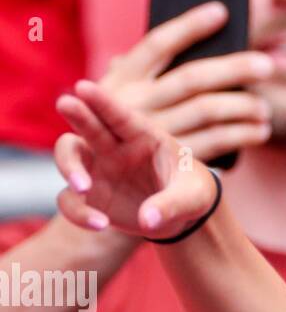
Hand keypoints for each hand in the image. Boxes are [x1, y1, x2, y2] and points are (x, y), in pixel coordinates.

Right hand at [54, 81, 218, 241]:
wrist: (183, 217)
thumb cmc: (191, 193)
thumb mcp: (192, 197)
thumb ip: (172, 205)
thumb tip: (148, 221)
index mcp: (142, 136)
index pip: (120, 115)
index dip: (102, 101)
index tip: (84, 87)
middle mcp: (114, 147)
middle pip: (87, 126)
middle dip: (77, 114)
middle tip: (66, 103)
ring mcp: (98, 170)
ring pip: (69, 158)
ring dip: (70, 168)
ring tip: (83, 187)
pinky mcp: (90, 197)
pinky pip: (72, 202)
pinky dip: (80, 213)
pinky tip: (101, 224)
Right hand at [99, 3, 274, 163]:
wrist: (100, 181)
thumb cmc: (121, 125)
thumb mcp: (120, 94)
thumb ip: (147, 68)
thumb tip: (188, 42)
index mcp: (122, 80)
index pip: (157, 44)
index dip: (190, 26)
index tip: (221, 12)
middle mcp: (136, 105)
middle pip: (192, 78)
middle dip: (233, 69)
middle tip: (266, 65)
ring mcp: (154, 134)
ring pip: (207, 111)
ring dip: (243, 107)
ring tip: (265, 107)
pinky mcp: (171, 161)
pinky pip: (214, 143)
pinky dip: (242, 135)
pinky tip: (260, 131)